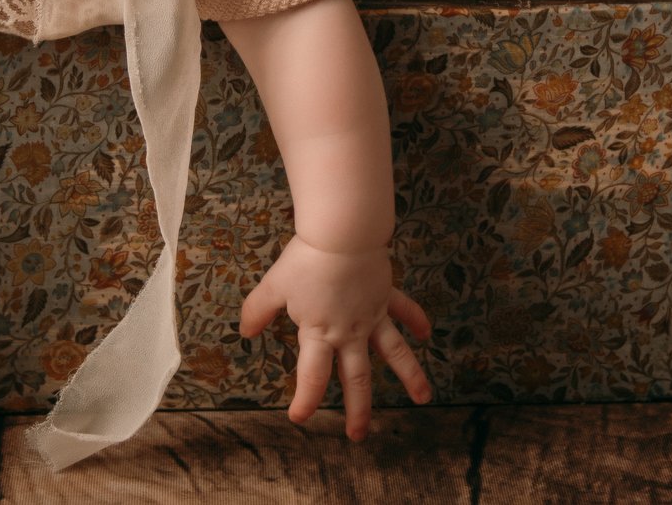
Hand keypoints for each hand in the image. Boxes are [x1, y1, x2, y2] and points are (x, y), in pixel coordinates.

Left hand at [239, 236, 432, 438]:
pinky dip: (416, 320)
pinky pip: (404, 310)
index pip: (313, 377)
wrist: (342, 235)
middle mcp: (350, 333)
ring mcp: (372, 316)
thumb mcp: (274, 286)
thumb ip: (258, 310)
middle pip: (356, 379)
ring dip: (409, 376)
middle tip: (359, 435)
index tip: (299, 418)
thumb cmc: (307, 260)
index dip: (305, 400)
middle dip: (358, 410)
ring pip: (394, 353)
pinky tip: (426, 333)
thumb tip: (245, 332)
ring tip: (422, 398)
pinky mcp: (386, 295)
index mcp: (321, 334)